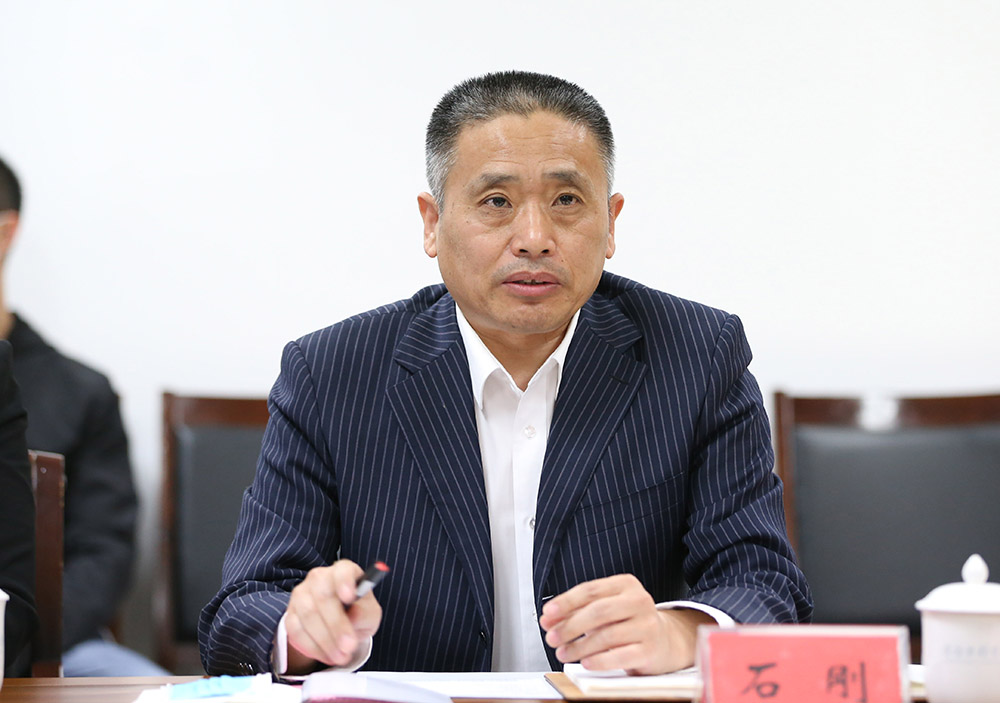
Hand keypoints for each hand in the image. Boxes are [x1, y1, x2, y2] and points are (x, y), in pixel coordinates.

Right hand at [284, 559, 382, 672]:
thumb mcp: (369, 614)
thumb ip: (365, 613)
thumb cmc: (357, 612)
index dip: (345, 582)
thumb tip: (354, 617)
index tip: (350, 597)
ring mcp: (301, 594)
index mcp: (343, 571)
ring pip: (308, 615)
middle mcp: (319, 578)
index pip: (342, 570)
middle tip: (349, 645)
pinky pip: (296, 631)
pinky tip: (327, 654)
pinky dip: (313, 647)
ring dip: (325, 640)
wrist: (339, 625)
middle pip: (323, 596)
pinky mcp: (290, 614)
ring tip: (341, 655)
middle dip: (336, 625)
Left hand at [538, 574, 713, 674]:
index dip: (565, 602)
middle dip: (569, 626)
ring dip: (579, 647)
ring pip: (606, 635)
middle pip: (597, 611)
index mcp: (626, 584)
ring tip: (564, 653)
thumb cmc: (628, 622)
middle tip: (552, 637)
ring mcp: (647, 625)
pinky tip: (585, 662)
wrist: (664, 641)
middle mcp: (639, 601)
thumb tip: (549, 620)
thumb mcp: (606, 608)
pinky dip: (599, 660)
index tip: (548, 614)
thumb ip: (577, 611)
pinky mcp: (650, 649)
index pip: (589, 590)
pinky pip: (620, 656)